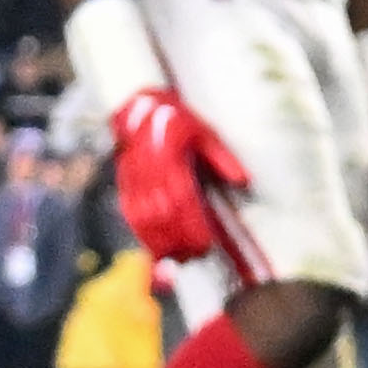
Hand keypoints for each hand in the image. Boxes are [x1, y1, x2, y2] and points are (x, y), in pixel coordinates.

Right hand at [109, 87, 250, 270]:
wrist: (140, 108)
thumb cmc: (179, 121)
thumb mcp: (207, 133)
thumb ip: (223, 158)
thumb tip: (244, 183)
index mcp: (169, 157)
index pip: (181, 199)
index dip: (192, 225)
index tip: (205, 245)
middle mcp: (148, 170)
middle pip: (162, 214)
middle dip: (177, 240)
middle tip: (194, 258)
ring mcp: (132, 177)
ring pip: (142, 217)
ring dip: (158, 241)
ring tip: (175, 259)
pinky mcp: (123, 182)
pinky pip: (129, 212)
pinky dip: (141, 232)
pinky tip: (153, 245)